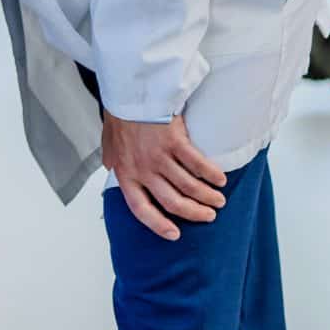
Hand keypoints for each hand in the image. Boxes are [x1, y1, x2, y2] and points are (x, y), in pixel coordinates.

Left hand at [101, 111, 226, 238]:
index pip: (141, 208)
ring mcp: (159, 158)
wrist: (129, 95)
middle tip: (208, 215)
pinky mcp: (175, 143)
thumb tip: (113, 169)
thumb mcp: (109, 145)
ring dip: (208, 197)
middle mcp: (143, 170)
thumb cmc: (120, 119)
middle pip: (172, 202)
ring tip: (218, 200)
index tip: (174, 234)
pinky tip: (220, 180)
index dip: (158, 224)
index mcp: (126, 174)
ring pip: (189, 187)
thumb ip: (114, 161)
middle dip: (194, 213)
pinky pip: (198, 165)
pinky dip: (212, 175)